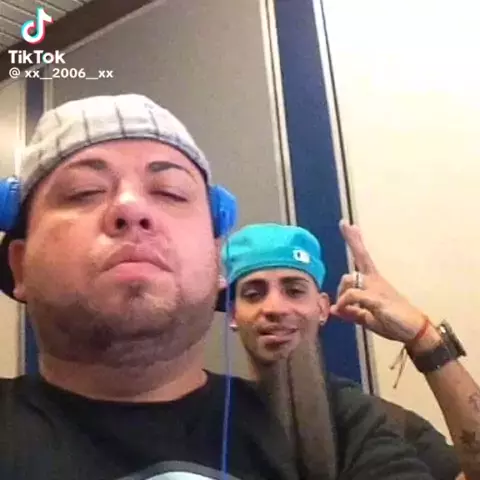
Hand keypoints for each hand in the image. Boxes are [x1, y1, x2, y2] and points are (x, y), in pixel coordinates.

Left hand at [330, 220, 428, 344]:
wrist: (415, 331)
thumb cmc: (393, 322)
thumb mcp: (366, 318)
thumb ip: (350, 312)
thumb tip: (334, 310)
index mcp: (373, 281)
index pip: (362, 257)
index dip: (356, 242)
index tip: (350, 226)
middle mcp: (374, 280)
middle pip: (361, 255)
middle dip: (352, 240)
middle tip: (344, 223)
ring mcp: (376, 288)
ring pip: (349, 279)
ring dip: (341, 293)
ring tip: (344, 309)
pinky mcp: (376, 299)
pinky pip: (352, 295)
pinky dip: (344, 302)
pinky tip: (342, 310)